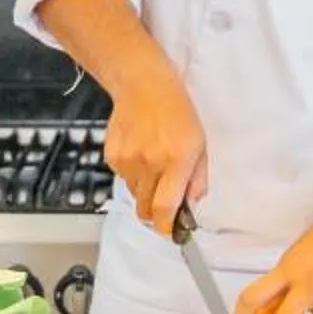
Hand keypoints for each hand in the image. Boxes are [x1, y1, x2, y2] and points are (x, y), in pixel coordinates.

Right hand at [105, 68, 207, 237]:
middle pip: (146, 210)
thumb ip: (198, 177)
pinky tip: (140, 153)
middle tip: (165, 199)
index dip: (166, 227)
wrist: (142, 83)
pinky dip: (132, 174)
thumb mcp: (200, 142)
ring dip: (145, 190)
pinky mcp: (112, 156)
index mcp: (177, 160)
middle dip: (156, 212)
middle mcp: (150, 163)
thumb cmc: (176, 108)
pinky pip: (123, 179)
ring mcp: (127, 160)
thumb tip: (191, 204)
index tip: (171, 230)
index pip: (165, 209)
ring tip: (153, 165)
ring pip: (134, 195)